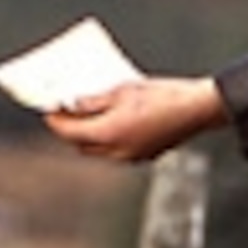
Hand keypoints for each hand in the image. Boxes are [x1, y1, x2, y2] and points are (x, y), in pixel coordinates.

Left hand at [41, 75, 227, 163]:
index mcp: (108, 134)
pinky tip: (112, 122)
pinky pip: (117, 152)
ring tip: (89, 115)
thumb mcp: (123, 91)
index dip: (56, 121)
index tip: (49, 110)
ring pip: (99, 151)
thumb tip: (73, 105)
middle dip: (71, 130)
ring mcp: (132, 157)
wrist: (199, 109)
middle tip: (66, 111)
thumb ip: (94, 101)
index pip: (70, 132)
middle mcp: (117, 152)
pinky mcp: (145, 156)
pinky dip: (108, 140)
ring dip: (90, 136)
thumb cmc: (164, 96)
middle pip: (81, 145)